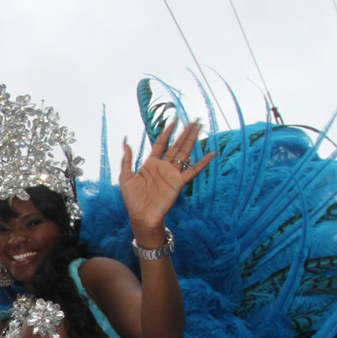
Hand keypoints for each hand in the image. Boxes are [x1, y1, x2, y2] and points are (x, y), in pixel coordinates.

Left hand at [119, 117, 213, 238]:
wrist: (141, 216)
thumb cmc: (133, 200)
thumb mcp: (125, 177)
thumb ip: (127, 160)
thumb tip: (126, 142)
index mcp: (151, 164)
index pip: (161, 144)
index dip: (167, 132)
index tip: (174, 120)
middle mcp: (164, 167)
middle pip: (177, 145)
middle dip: (185, 133)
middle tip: (194, 120)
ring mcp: (172, 174)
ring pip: (185, 153)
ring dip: (192, 141)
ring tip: (200, 128)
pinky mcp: (179, 182)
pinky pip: (193, 171)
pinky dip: (203, 163)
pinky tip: (211, 154)